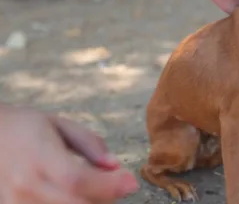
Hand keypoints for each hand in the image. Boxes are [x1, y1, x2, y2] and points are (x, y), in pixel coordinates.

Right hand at [0, 106, 138, 203]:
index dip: (108, 185)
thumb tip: (114, 165)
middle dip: (107, 197)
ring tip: (96, 186)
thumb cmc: (27, 128)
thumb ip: (90, 144)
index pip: (76, 180)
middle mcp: (25, 186)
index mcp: (38, 156)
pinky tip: (78, 195)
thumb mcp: (60, 125)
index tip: (132, 181)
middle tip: (119, 184)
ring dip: (92, 203)